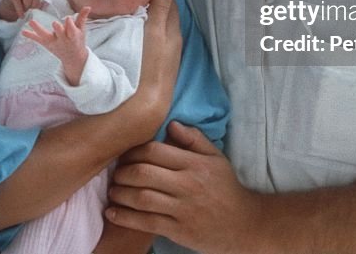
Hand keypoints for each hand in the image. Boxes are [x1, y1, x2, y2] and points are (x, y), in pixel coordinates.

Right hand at [0, 0, 50, 21]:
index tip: (43, 6)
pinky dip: (20, 10)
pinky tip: (22, 16)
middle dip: (36, 3)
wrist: (10, 4)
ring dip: (28, 5)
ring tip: (27, 11)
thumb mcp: (35, 3)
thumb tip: (49, 4)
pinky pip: (18, 1)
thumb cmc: (25, 4)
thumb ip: (42, 3)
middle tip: (34, 10)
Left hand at [23, 7, 90, 84]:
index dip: (70, 24)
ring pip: (45, 36)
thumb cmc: (77, 41)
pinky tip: (23, 32)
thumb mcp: (81, 31)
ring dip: (38, 29)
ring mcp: (54, 42)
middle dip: (58, 29)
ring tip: (31, 22)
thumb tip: (88, 7)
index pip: (72, 29)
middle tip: (54, 23)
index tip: (68, 18)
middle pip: (59, 33)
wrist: (73, 58)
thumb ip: (82, 18)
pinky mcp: (47, 44)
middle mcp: (63, 40)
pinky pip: (38, 40)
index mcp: (73, 36)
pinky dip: (31, 35)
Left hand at [107, 121, 261, 253]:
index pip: (155, 151)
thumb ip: (194, 139)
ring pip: (142, 198)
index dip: (133, 151)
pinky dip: (125, 217)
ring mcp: (183, 209)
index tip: (124, 154)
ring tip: (112, 191)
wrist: (243, 224)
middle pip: (144, 173)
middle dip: (122, 172)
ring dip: (120, 193)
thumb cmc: (226, 188)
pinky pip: (146, 222)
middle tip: (114, 173)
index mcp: (195, 164)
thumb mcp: (216, 158)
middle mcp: (188, 184)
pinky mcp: (179, 230)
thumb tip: (170, 124)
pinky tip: (112, 213)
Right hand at [120, 0, 180, 137]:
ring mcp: (165, 57)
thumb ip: (161, 10)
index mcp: (173, 33)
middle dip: (158, 5)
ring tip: (136, 8)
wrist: (146, 105)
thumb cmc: (150, 65)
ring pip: (160, 31)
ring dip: (152, 19)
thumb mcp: (155, 33)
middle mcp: (173, 44)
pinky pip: (153, 43)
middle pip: (167, 19)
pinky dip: (147, 33)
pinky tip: (136, 33)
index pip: (171, 6)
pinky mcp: (156, 67)